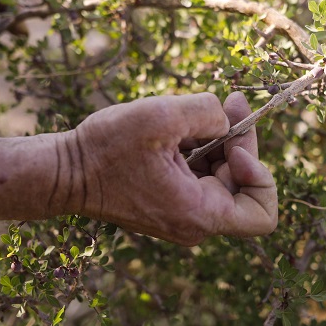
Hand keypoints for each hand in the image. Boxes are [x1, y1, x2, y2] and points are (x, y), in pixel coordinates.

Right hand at [65, 92, 277, 244]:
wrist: (62, 172)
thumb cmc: (106, 149)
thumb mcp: (161, 117)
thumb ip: (208, 111)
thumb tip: (226, 119)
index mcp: (200, 214)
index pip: (263, 215)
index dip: (262, 174)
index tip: (235, 146)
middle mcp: (195, 223)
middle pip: (244, 185)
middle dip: (239, 142)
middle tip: (231, 101)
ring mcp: (182, 214)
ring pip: (222, 177)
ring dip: (216, 142)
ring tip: (189, 115)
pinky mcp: (170, 202)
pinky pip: (200, 176)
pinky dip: (198, 149)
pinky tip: (178, 127)